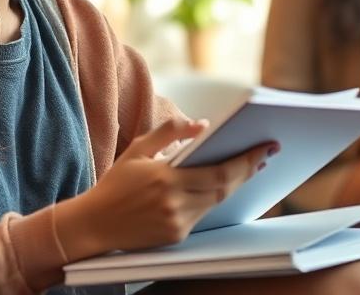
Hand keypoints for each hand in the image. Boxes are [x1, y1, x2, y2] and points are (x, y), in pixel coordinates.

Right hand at [54, 116, 277, 260]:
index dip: (247, 160)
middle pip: (225, 188)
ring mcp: (176, 223)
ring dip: (233, 184)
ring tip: (248, 166)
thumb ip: (170, 131)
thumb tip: (202, 124)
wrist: (94, 224)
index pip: (220, 171)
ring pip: (216, 202)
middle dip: (248, 170)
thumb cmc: (115, 183)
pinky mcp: (176, 236)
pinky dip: (212, 198)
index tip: (265, 147)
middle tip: (264, 154)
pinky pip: (202, 215)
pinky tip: (220, 185)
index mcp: (166, 179)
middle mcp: (174, 203)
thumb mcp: (138, 149)